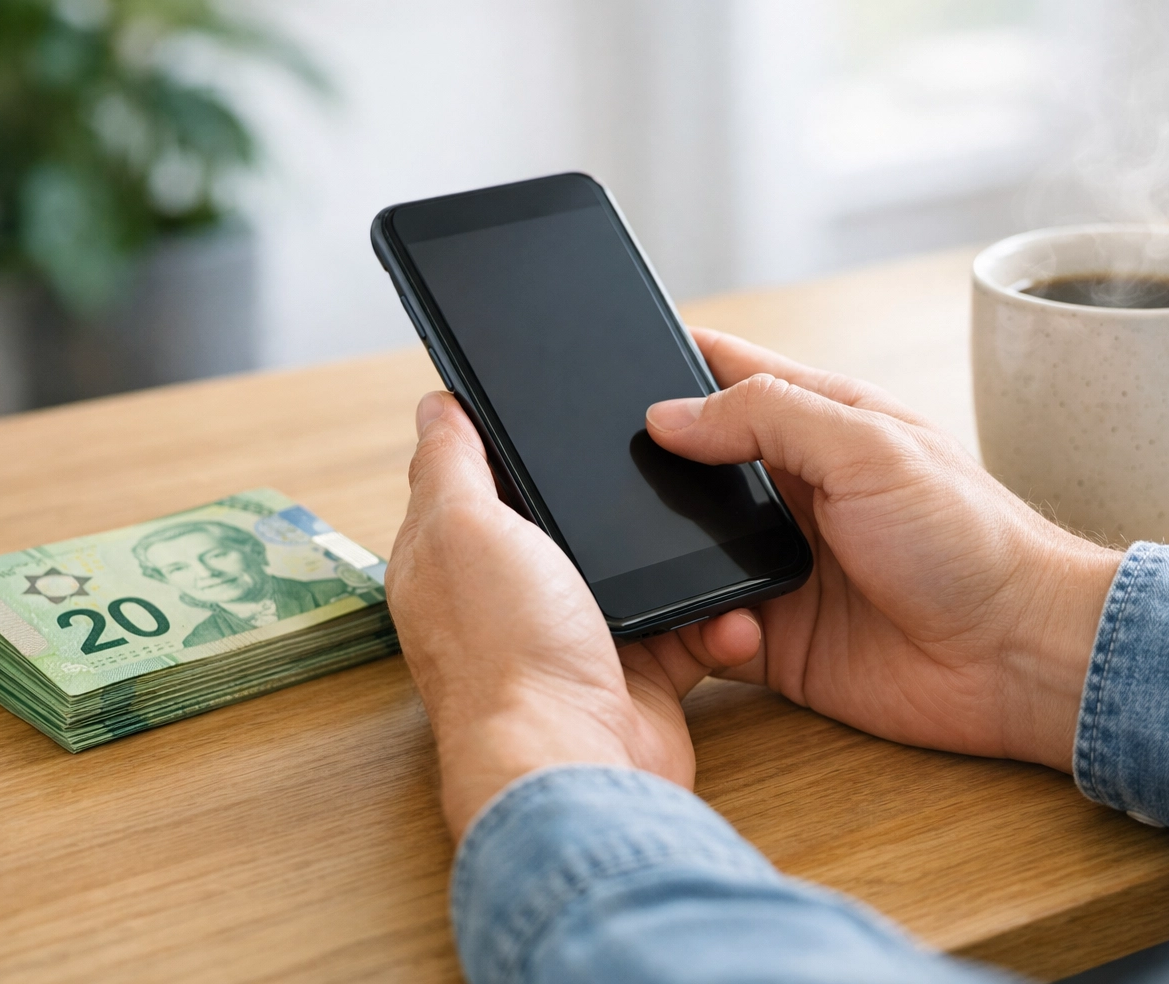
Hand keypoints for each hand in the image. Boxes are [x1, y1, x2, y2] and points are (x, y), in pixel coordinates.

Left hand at [386, 391, 762, 838]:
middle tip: (665, 454)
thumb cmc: (506, 654)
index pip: (480, 481)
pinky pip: (688, 631)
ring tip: (712, 528)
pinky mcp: (637, 677)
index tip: (562, 406)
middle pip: (568, 522)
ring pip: (639, 573)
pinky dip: (716, 621)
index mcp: (456, 560)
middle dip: (614, 497)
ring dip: (680, 559)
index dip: (514, 443)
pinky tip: (731, 609)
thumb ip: (449, 463)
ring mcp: (576, 639)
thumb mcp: (465, 528)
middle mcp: (512, 600)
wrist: (577, 764)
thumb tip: (436, 404)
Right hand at [647, 329, 1122, 772]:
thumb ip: (767, 417)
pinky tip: (716, 626)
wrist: (1018, 658)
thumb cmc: (970, 539)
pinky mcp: (774, 637)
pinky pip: (703, 626)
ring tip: (648, 558)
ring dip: (663, 555)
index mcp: (818, 424)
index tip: (604, 364)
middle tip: (596, 479)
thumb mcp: (867, 448)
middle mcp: (792, 491)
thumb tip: (668, 414)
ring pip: (686, 549)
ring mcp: (780, 564)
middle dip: (645, 471)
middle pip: (691, 465)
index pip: (726, 374)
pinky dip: (690, 626)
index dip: (669, 364)